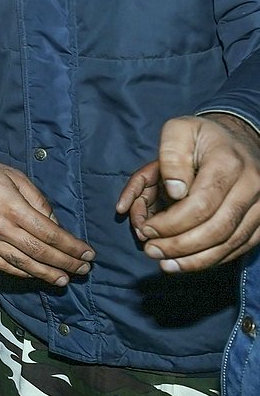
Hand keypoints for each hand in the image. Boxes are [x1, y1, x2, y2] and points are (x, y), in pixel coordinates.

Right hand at [0, 157, 93, 285]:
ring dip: (46, 274)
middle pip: (39, 251)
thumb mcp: (18, 178)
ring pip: (22, 263)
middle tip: (83, 270)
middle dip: (65, 263)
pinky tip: (35, 275)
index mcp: (13, 207)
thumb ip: (39, 202)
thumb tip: (55, 227)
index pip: (49, 233)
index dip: (71, 246)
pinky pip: (1, 265)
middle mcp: (1, 227)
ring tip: (64, 280)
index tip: (87, 254)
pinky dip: (20, 272)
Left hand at [116, 113, 259, 271]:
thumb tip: (175, 191)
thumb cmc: (200, 137)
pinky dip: (213, 259)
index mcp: (228, 163)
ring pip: (230, 243)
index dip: (171, 223)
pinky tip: (188, 263)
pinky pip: (241, 247)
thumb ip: (171, 156)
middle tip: (151, 251)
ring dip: (195, 260)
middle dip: (179, 246)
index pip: (200, 205)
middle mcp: (252, 186)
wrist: (237, 138)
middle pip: (217, 229)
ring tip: (165, 264)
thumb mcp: (179, 131)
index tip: (146, 229)